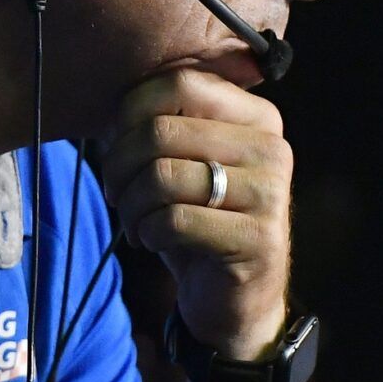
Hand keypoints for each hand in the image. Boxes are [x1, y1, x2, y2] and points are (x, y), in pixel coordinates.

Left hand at [101, 69, 291, 360]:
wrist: (236, 298)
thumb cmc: (199, 220)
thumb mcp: (182, 163)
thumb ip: (158, 124)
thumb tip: (110, 109)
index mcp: (256, 115)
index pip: (180, 83)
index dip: (130, 112)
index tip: (116, 146)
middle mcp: (272, 146)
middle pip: (162, 131)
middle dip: (120, 165)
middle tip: (117, 193)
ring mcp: (271, 193)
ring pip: (163, 176)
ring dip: (132, 205)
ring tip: (135, 221)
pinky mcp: (259, 238)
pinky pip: (174, 220)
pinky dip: (148, 232)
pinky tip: (152, 241)